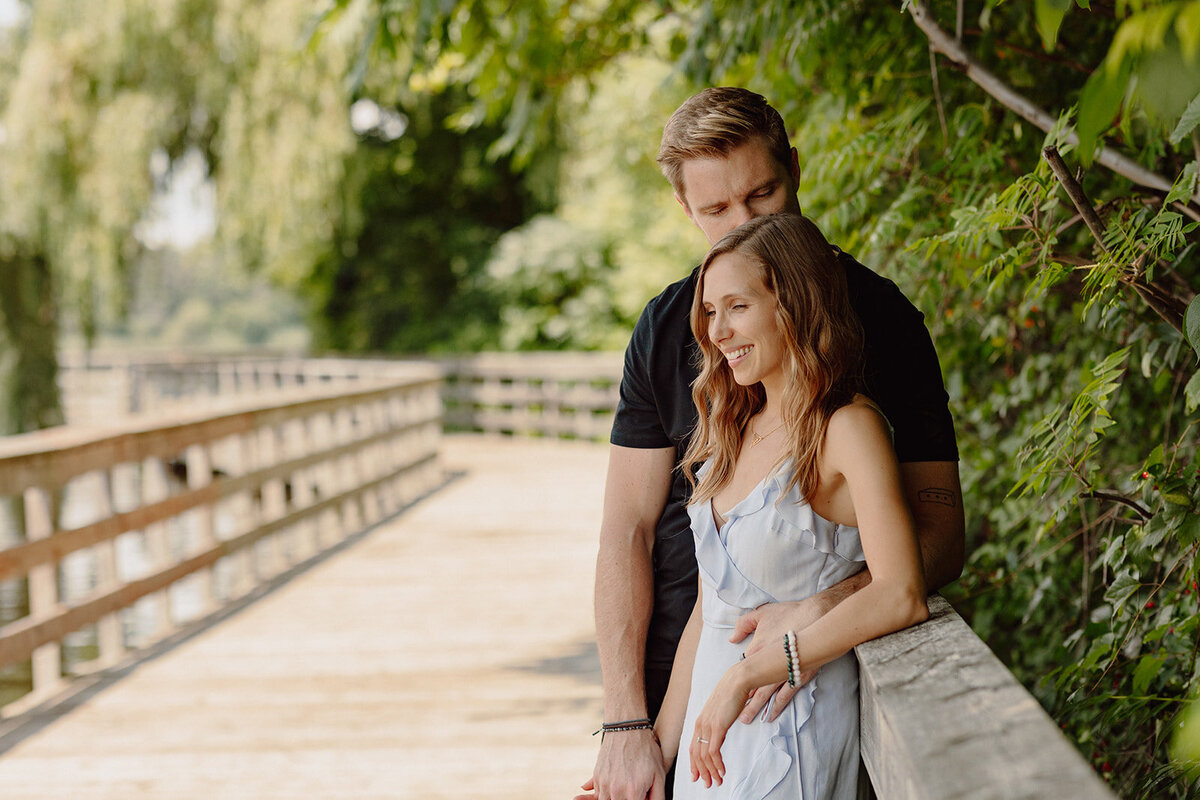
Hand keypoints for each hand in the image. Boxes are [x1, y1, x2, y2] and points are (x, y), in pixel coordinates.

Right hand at [576, 729, 665, 799]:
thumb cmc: (645, 750)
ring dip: (615, 797)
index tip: (641, 795)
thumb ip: (657, 797)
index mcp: (633, 793)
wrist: (627, 727)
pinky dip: (606, 793)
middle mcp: (616, 791)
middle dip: (627, 799)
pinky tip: (617, 785)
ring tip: (625, 787)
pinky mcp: (597, 776)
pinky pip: (599, 793)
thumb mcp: (659, 775)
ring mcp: (604, 784)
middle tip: (634, 790)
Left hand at [688, 668, 750, 788]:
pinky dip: (717, 764)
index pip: (692, 748)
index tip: (697, 776)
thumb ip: (717, 724)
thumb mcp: (720, 712)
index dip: (694, 764)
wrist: (737, 681)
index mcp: (700, 722)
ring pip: (704, 756)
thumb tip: (719, 734)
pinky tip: (722, 771)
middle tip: (708, 784)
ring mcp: (707, 726)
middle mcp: (700, 725)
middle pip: (696, 755)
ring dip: (711, 771)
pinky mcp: (717, 726)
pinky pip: (713, 751)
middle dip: (702, 772)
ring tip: (717, 781)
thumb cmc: (731, 694)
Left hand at [730, 600, 822, 721]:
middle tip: (732, 714)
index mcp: (756, 648)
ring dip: (756, 707)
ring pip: (765, 693)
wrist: (817, 616)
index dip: (736, 680)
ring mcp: (783, 670)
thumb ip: (744, 624)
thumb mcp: (761, 613)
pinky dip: (777, 706)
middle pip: (751, 685)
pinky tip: (771, 715)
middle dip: (741, 700)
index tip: (728, 692)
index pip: (743, 668)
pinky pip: (785, 694)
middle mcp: (766, 662)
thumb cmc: (790, 612)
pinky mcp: (799, 675)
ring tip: (746, 719)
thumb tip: (732, 638)